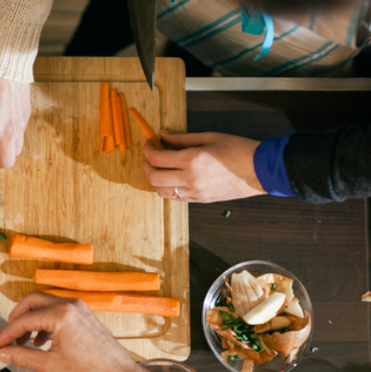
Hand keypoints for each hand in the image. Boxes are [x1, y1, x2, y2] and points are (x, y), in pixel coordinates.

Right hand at [0, 292, 141, 371]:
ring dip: (31, 319)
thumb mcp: (50, 366)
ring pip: (45, 304)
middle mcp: (69, 305)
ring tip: (24, 341)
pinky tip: (42, 341)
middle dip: (17, 317)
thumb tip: (5, 353)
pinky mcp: (82, 314)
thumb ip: (23, 357)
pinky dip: (45, 321)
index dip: (8, 332)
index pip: (24, 319)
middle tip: (8, 335)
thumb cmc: (92, 371)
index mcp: (61, 315)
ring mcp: (78, 307)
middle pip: (32, 301)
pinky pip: (57, 310)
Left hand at [143, 131, 265, 202]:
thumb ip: (182, 138)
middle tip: (150, 156)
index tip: (150, 143)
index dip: (148, 150)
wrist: (261, 170)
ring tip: (160, 168)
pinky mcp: (200, 200)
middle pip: (154, 178)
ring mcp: (195, 192)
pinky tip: (173, 178)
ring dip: (155, 180)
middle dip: (146, 166)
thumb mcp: (209, 137)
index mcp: (192, 160)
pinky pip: (176, 198)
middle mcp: (191, 179)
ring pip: (162, 192)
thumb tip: (163, 135)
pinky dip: (168, 188)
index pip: (157, 159)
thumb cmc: (238, 150)